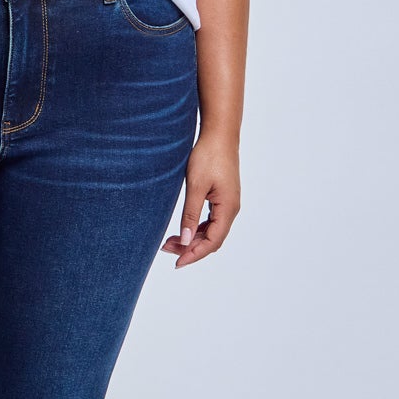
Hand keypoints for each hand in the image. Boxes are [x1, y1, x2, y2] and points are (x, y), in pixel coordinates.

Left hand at [161, 132, 239, 268]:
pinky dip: (197, 228)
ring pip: (212, 231)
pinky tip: (184, 227)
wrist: (219, 134)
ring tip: (170, 241)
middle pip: (212, 239)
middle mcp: (231, 209)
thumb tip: (185, 240)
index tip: (176, 263)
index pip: (212, 242)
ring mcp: (228, 203)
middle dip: (190, 248)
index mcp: (228, 208)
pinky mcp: (223, 197)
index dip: (194, 254)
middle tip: (166, 250)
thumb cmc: (208, 156)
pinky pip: (212, 221)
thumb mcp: (195, 187)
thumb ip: (190, 215)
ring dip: (193, 238)